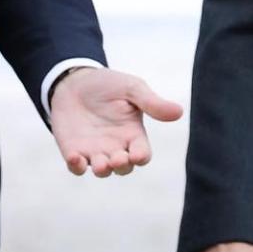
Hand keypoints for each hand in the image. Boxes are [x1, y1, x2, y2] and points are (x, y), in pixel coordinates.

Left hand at [49, 67, 182, 177]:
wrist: (74, 81)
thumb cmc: (108, 84)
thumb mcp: (132, 88)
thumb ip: (152, 102)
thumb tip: (179, 112)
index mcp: (133, 134)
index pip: (142, 153)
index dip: (141, 156)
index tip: (138, 153)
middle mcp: (116, 147)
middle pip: (124, 168)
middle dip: (122, 166)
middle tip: (118, 159)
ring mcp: (95, 151)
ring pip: (102, 171)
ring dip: (102, 170)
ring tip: (101, 164)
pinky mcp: (74, 151)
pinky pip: (77, 167)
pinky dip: (76, 166)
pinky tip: (75, 158)